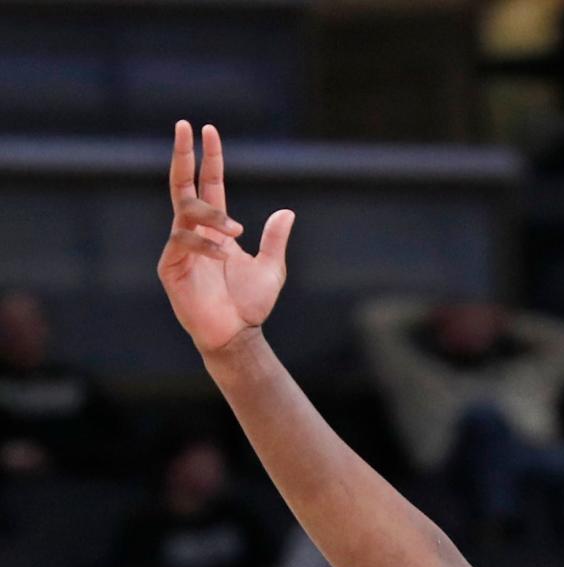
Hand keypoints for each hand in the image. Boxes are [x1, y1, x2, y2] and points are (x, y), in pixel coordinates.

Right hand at [157, 121, 295, 354]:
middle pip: (183, 185)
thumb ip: (276, 239)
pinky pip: (182, 242)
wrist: (237, 336)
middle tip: (185, 126)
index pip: (209, 184)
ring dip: (211, 215)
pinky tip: (223, 256)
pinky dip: (204, 244)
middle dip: (184, 155)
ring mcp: (180, 248)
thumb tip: (287, 212)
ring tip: (235, 231)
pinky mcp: (170, 267)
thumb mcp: (272, 268)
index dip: (210, 158)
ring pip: (186, 211)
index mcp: (216, 229)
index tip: (208, 130)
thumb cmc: (250, 305)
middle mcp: (194, 233)